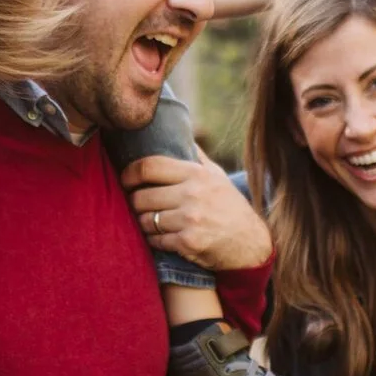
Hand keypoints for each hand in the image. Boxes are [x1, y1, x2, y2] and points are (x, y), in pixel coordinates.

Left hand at [120, 152, 273, 271]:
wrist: (250, 243)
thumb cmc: (229, 207)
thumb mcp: (217, 176)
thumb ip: (196, 157)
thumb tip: (179, 132)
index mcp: (197, 174)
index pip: (150, 166)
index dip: (129, 173)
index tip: (125, 180)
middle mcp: (193, 194)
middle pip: (141, 196)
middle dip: (134, 202)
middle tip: (138, 205)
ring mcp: (191, 219)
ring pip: (145, 220)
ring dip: (143, 223)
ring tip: (150, 222)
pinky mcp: (189, 242)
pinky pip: (155, 240)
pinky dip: (154, 240)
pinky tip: (161, 237)